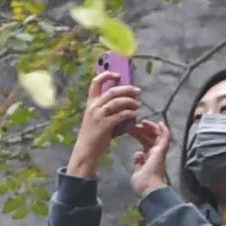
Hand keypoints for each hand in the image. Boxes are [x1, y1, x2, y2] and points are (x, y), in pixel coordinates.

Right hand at [65, 56, 144, 178]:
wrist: (86, 150)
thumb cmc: (93, 134)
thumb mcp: (95, 117)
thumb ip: (106, 107)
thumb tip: (123, 98)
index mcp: (90, 103)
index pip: (96, 82)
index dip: (107, 75)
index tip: (118, 74)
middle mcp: (93, 107)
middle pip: (112, 91)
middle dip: (127, 89)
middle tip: (137, 91)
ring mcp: (98, 115)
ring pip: (117, 102)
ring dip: (130, 101)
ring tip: (138, 104)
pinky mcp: (105, 125)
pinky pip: (120, 115)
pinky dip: (130, 113)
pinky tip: (135, 114)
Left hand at [125, 112, 176, 199]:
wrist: (149, 189)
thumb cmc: (142, 184)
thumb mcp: (137, 171)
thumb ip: (138, 163)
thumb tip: (138, 154)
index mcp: (149, 159)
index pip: (145, 144)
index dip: (139, 135)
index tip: (132, 130)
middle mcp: (155, 155)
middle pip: (150, 138)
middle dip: (143, 130)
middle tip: (134, 124)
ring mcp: (160, 152)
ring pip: (158, 136)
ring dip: (150, 127)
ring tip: (142, 122)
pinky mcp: (162, 151)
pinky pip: (166, 138)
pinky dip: (164, 130)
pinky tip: (159, 123)